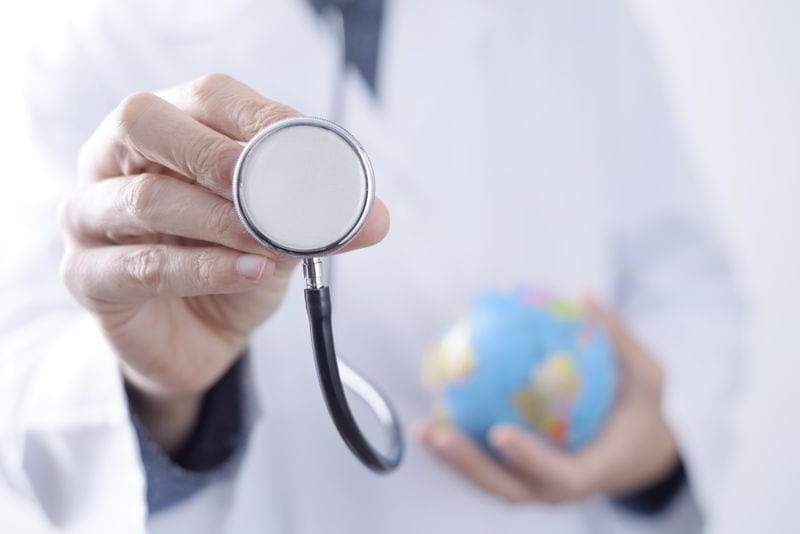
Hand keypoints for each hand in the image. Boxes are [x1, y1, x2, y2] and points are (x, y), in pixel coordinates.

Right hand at [59, 74, 389, 451]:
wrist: (199, 337)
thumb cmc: (232, 265)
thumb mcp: (280, 237)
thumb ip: (317, 220)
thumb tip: (376, 218)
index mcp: (168, 132)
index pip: (205, 97)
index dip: (256, 116)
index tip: (305, 145)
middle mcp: (117, 161)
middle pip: (144, 123)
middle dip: (211, 151)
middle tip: (260, 180)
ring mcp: (92, 217)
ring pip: (145, 199)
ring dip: (219, 220)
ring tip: (269, 241)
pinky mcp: (88, 276)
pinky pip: (143, 265)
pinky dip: (205, 268)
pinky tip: (251, 272)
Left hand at [417, 297, 677, 503]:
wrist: (637, 451)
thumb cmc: (641, 410)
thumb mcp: (648, 375)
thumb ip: (619, 340)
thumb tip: (585, 293)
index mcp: (594, 471)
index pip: (560, 476)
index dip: (529, 459)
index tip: (500, 433)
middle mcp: (558, 487)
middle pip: (508, 488)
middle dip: (469, 465)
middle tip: (436, 431)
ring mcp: (535, 485)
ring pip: (488, 481)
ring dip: (452, 460)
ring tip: (420, 427)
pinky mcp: (518, 476)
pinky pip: (485, 463)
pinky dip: (458, 444)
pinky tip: (433, 410)